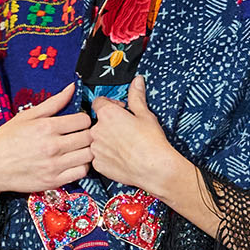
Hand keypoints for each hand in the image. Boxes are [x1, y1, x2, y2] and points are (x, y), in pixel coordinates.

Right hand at [0, 84, 93, 232]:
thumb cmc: (6, 140)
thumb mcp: (26, 116)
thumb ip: (52, 103)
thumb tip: (72, 88)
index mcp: (46, 127)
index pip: (83, 120)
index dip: (83, 119)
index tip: (78, 122)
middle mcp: (53, 146)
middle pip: (89, 137)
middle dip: (88, 134)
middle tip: (81, 134)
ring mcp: (54, 165)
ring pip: (88, 155)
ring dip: (87, 150)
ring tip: (78, 148)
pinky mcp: (54, 181)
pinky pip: (81, 172)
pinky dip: (82, 166)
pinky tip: (73, 161)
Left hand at [89, 74, 185, 194]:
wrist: (154, 168)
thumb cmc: (151, 142)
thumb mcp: (145, 114)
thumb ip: (136, 96)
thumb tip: (136, 81)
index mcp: (107, 114)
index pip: (98, 102)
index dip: (110, 104)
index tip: (120, 109)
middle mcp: (97, 130)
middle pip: (97, 122)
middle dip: (109, 124)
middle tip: (125, 129)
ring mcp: (96, 148)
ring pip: (97, 140)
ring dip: (106, 140)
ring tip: (124, 145)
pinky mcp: (98, 164)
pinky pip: (99, 157)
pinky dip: (107, 156)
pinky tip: (121, 157)